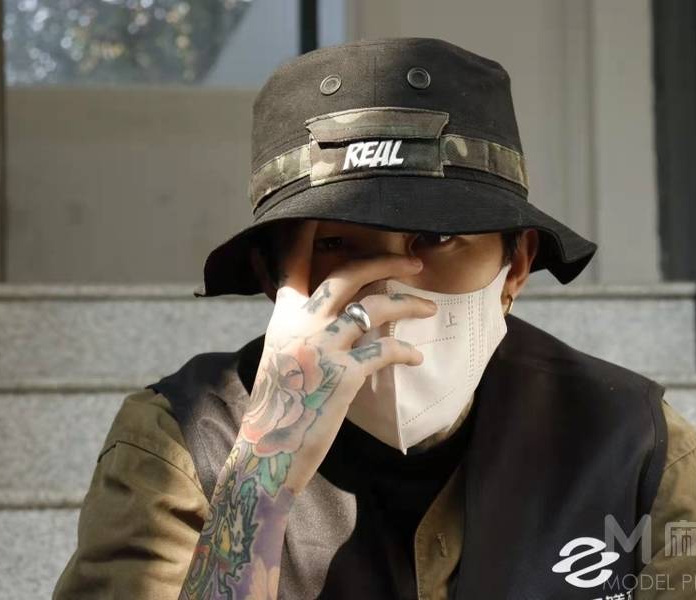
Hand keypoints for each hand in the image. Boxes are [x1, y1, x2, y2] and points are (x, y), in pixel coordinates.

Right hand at [238, 220, 437, 497]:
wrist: (266, 455)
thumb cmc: (277, 412)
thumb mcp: (279, 362)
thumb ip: (299, 334)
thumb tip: (329, 322)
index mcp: (282, 319)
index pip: (294, 266)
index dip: (306, 237)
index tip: (320, 213)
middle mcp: (299, 325)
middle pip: (348, 273)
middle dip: (385, 261)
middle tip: (413, 262)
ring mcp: (321, 347)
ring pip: (374, 306)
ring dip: (408, 303)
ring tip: (429, 306)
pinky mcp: (343, 374)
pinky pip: (385, 350)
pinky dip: (406, 350)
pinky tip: (417, 356)